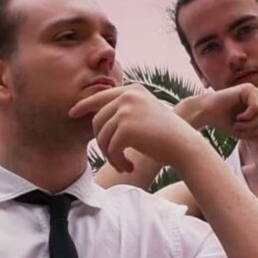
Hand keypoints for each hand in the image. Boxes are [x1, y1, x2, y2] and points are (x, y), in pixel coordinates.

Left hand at [69, 85, 205, 172]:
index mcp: (132, 90)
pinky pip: (110, 148)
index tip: (72, 113)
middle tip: (114, 158)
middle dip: (102, 143)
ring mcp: (126, 109)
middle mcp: (128, 95)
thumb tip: (95, 116)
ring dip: (110, 155)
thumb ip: (123, 111)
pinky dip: (116, 161)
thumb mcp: (144, 114)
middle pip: (97, 121)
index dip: (84, 105)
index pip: (100, 97)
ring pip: (101, 136)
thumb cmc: (166, 136)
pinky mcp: (126, 126)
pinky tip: (128, 167)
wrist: (185, 146)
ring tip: (122, 164)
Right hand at [182, 83, 257, 143]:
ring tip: (238, 126)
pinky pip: (257, 108)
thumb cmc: (223, 122)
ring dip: (251, 126)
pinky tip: (238, 118)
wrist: (205, 113)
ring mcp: (254, 91)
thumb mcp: (245, 132)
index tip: (247, 137)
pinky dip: (247, 118)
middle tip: (241, 133)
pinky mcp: (247, 89)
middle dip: (257, 131)